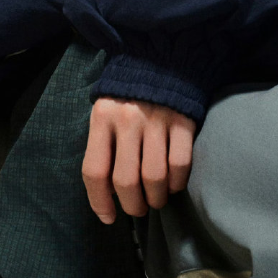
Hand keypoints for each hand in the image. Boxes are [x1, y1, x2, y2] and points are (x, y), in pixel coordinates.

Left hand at [82, 96, 195, 223]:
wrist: (161, 61)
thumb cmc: (126, 97)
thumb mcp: (104, 113)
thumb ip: (103, 146)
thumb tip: (107, 194)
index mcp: (102, 118)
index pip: (94, 170)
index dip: (99, 201)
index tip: (107, 217)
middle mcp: (127, 120)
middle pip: (126, 181)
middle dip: (132, 205)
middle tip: (137, 208)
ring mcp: (157, 120)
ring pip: (155, 178)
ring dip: (156, 199)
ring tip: (155, 199)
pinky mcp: (183, 122)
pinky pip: (180, 165)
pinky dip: (177, 182)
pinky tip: (173, 183)